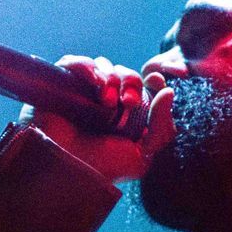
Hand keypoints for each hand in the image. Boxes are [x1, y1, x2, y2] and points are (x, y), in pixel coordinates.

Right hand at [17, 54, 175, 185]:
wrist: (68, 169)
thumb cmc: (105, 167)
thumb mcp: (143, 155)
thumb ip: (162, 128)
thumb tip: (168, 92)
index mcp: (128, 114)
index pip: (144, 85)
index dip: (152, 79)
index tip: (155, 81)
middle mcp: (106, 100)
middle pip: (126, 73)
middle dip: (131, 82)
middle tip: (128, 103)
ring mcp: (83, 91)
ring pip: (103, 65)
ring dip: (111, 77)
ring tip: (106, 102)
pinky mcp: (62, 85)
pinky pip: (75, 62)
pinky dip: (86, 66)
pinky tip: (92, 83)